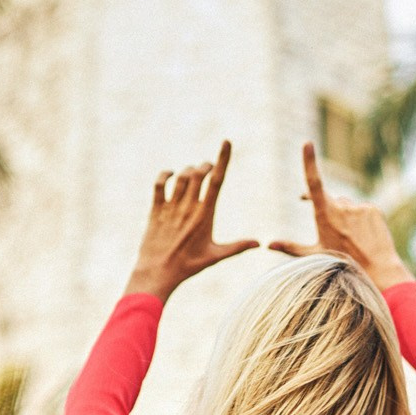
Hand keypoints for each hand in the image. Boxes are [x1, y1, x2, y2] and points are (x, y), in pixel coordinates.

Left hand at [125, 141, 258, 301]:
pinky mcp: (156, 210)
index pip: (216, 180)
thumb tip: (259, 244)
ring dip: (189, 170)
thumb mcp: (215, 256)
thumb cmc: (188, 266)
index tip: (226, 142)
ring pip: (181, 177)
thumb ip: (237, 247)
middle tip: (208, 167)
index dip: (222, 159)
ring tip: (194, 172)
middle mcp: (188, 207)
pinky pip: (159, 184)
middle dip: (205, 165)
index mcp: (205, 215)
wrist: (158, 272)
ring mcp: (171, 207)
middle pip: (198, 173)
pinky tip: (170, 174)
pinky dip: (165, 174)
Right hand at [269, 143, 413, 294]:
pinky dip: (360, 220)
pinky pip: (362, 210)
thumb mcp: (314, 255)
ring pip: (347, 206)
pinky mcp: (373, 209)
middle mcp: (343, 207)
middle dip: (328, 209)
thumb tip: (268, 244)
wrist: (379, 270)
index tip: (307, 143)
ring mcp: (359, 207)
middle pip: (331, 200)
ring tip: (349, 239)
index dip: (309, 161)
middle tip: (329, 229)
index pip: (313, 182)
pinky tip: (362, 237)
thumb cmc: (343, 265)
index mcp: (325, 214)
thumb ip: (290, 247)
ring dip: (345, 217)